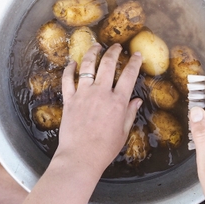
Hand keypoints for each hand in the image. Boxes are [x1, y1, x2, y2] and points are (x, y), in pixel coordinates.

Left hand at [55, 43, 142, 175]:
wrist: (80, 157)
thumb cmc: (104, 149)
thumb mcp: (123, 132)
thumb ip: (129, 113)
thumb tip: (137, 101)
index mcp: (118, 102)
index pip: (129, 75)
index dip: (134, 62)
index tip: (136, 54)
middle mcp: (101, 93)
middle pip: (108, 64)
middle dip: (114, 52)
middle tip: (116, 46)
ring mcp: (83, 94)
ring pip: (88, 66)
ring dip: (92, 53)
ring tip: (96, 46)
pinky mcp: (69, 100)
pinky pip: (68, 80)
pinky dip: (69, 69)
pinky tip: (72, 63)